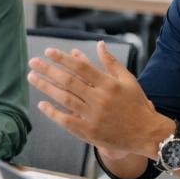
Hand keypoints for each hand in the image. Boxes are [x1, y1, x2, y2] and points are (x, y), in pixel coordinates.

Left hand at [27, 43, 162, 155]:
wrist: (147, 134)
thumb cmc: (137, 104)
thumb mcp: (128, 80)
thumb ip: (111, 62)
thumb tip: (99, 44)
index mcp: (109, 84)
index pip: (81, 67)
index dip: (63, 58)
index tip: (48, 52)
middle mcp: (100, 99)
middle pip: (68, 81)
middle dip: (48, 70)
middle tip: (33, 62)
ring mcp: (94, 116)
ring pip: (64, 99)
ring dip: (46, 87)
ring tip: (32, 77)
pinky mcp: (90, 132)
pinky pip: (66, 121)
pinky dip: (53, 112)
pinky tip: (42, 104)